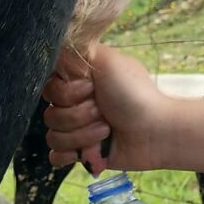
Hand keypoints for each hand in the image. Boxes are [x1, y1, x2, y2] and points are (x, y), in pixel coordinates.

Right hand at [42, 43, 168, 172]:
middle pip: (49, 113)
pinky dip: (70, 154)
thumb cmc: (135, 94)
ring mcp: (78, 128)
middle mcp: (76, 104)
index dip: (66, 93)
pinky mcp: (81, 152)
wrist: (155, 131)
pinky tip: (89, 151)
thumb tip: (55, 47)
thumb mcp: (106, 60)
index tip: (90, 88)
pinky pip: (55, 156)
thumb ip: (74, 52)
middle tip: (103, 111)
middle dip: (78, 115)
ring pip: (53, 136)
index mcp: (79, 81)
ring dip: (82, 135)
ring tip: (107, 130)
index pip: (49, 88)